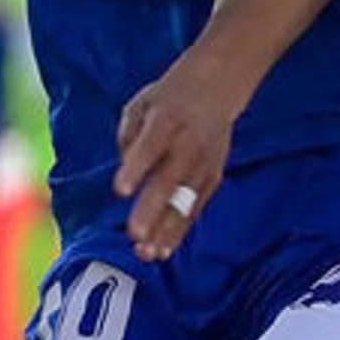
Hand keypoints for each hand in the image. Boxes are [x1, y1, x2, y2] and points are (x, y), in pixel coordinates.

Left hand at [114, 55, 245, 262]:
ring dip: (167, 229)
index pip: (151, 145)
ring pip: (186, 201)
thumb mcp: (141, 104)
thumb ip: (128, 138)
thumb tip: (127, 178)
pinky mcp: (213, 177)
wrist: (218, 86)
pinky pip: (195, 209)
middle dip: (153, 209)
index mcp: (167, 119)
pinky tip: (163, 249)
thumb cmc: (168, 99)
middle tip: (136, 234)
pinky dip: (179, 230)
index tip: (121, 190)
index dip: (137, 167)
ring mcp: (205, 162)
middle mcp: (189, 143)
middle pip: (170, 180)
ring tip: (148, 253)